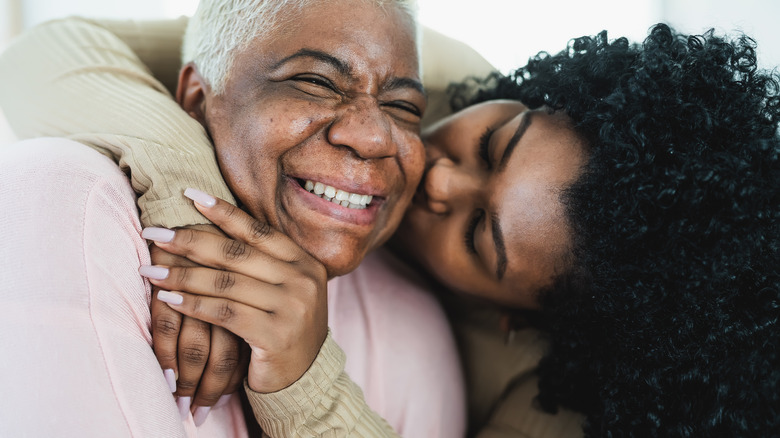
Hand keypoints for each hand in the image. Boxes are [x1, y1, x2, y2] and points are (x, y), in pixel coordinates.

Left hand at [140, 189, 328, 393]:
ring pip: (226, 283)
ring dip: (182, 275)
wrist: (304, 381)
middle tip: (155, 233)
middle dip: (190, 241)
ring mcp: (292, 308)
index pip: (258, 231)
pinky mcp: (275, 336)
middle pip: (237, 253)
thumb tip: (211, 226)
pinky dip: (192, 304)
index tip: (189, 195)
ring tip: (150, 270)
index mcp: (305, 263)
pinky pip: (224, 314)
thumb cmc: (283, 330)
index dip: (223, 212)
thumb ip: (260, 263)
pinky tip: (168, 298)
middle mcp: (302, 280)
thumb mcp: (282, 290)